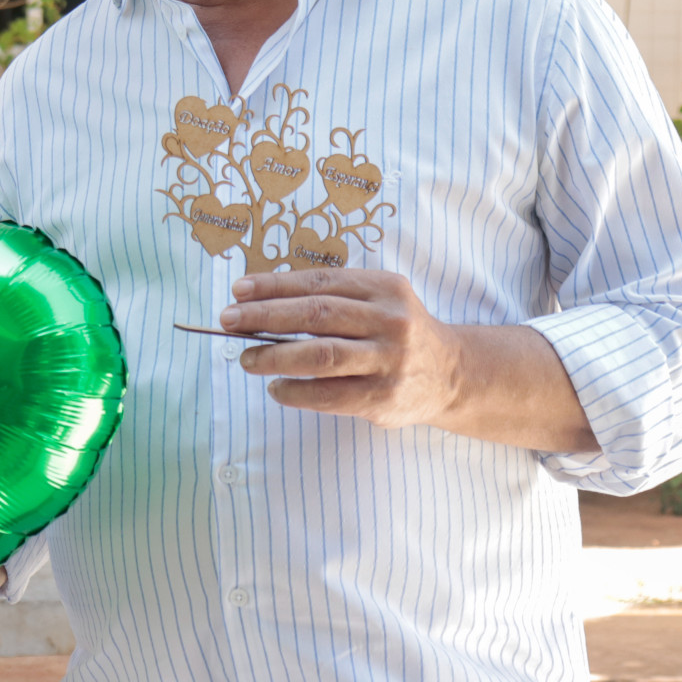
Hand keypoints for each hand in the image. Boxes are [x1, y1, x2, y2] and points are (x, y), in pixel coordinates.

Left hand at [223, 269, 597, 449]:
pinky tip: (276, 388)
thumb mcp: (378, 300)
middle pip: (316, 315)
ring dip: (275, 357)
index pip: (319, 282)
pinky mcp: (384, 398)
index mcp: (385, 288)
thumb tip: (259, 303)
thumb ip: (333, 299)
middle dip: (265, 316)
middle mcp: (391, 321)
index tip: (238, 290)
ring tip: (246, 359)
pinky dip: (295, 392)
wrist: (452, 374)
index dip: (275, 285)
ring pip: (321, 355)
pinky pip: (329, 395)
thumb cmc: (397, 332)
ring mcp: (390, 361)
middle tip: (228, 321)